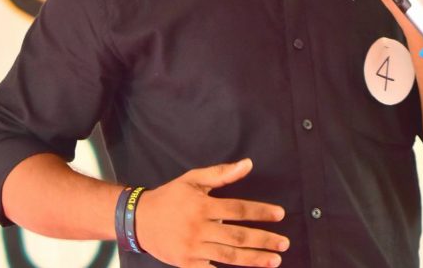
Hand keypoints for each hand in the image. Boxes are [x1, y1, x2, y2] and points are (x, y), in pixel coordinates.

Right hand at [135, 159, 289, 267]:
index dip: (261, 212)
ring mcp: (193, 248)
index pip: (238, 209)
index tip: (279, 214)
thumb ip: (221, 173)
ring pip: (229, 256)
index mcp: (202, 206)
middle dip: (264, 240)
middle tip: (284, 243)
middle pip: (238, 236)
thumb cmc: (170, 197)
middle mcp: (199, 228)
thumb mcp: (193, 179)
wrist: (138, 219)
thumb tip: (248, 164)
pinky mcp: (187, 264)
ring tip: (275, 260)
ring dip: (254, 259)